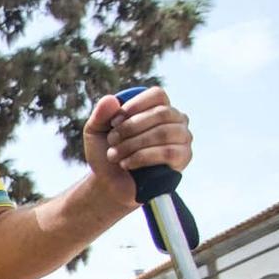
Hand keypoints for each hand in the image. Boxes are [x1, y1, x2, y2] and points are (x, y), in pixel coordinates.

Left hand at [84, 87, 192, 205]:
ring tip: (114, 155)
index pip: (157, 95)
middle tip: (111, 141)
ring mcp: (183, 138)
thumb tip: (111, 99)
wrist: (109, 183)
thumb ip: (100, 114)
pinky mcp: (183, 158)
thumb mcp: (95, 131)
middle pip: (161, 113)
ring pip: (163, 133)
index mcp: (159, 108)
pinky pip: (168, 152)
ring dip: (132, 144)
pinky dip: (141, 157)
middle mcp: (176, 120)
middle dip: (130, 127)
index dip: (135, 105)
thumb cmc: (106, 152)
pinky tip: (126, 164)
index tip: (114, 121)